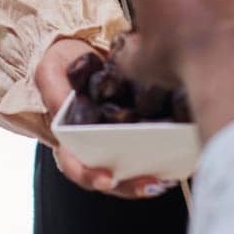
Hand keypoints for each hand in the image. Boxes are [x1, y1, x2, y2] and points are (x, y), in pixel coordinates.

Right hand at [34, 37, 169, 198]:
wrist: (87, 48)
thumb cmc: (64, 63)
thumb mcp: (50, 71)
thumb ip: (53, 90)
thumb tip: (64, 107)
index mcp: (70, 141)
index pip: (76, 167)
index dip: (91, 176)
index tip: (109, 178)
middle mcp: (96, 147)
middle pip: (113, 178)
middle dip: (132, 185)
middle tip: (152, 182)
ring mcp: (119, 143)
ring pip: (135, 171)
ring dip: (153, 178)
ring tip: (170, 176)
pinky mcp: (141, 131)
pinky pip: (154, 151)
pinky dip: (167, 158)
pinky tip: (183, 156)